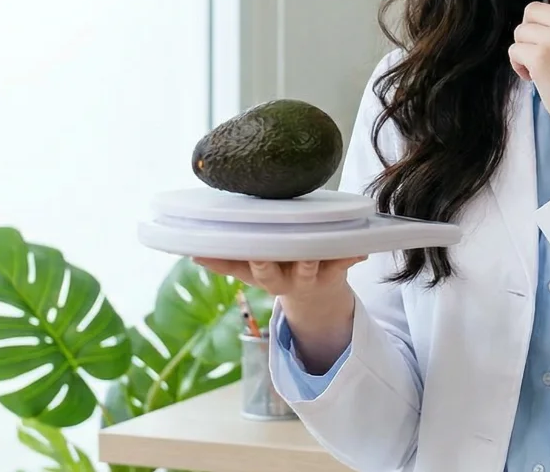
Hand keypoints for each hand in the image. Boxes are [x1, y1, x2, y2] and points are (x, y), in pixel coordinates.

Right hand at [191, 256, 365, 301]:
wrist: (317, 299)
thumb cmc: (277, 270)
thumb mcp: (249, 271)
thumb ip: (224, 260)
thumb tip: (189, 250)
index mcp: (263, 276)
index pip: (250, 269)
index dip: (247, 264)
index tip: (245, 256)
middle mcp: (285, 278)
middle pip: (274, 274)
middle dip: (269, 265)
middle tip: (265, 255)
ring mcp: (310, 275)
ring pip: (309, 268)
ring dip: (311, 260)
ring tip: (313, 252)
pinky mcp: (334, 270)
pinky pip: (342, 261)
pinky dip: (351, 255)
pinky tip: (360, 250)